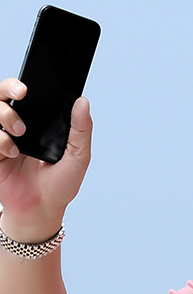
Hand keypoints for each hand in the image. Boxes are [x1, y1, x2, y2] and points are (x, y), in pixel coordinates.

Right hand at [0, 77, 92, 240]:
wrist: (42, 209)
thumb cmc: (61, 184)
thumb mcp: (78, 158)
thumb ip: (81, 130)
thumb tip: (83, 102)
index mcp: (38, 124)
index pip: (26, 96)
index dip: (22, 84)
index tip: (29, 85)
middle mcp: (17, 127)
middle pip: (2, 94)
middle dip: (8, 88)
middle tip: (21, 93)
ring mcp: (2, 138)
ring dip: (6, 114)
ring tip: (20, 132)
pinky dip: (0, 139)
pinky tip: (12, 151)